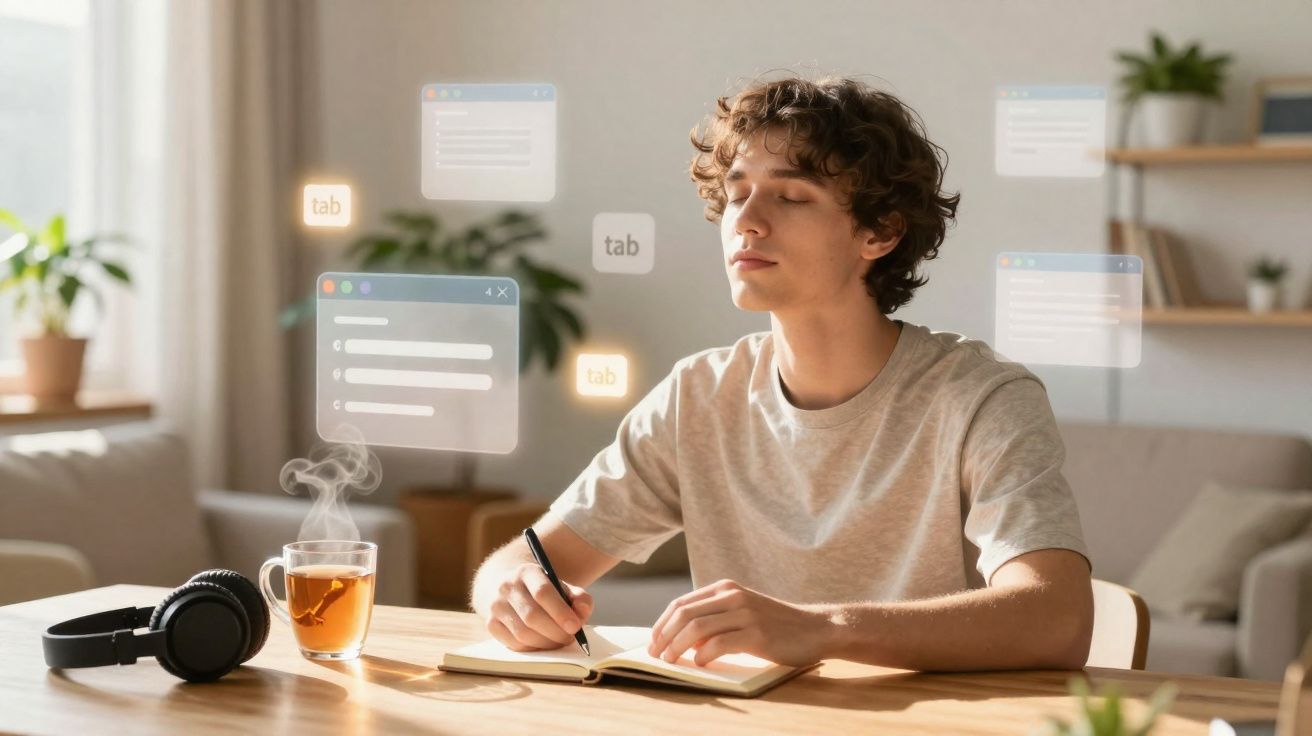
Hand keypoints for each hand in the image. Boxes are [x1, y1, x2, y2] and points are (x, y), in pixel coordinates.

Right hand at [485, 562, 593, 651]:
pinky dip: (532, 648)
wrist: (511, 588)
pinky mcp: (491, 623)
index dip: (560, 612)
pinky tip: (543, 643)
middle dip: (555, 632)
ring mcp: (496, 605)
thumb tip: (582, 611)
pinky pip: (514, 644)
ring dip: (546, 643)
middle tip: (569, 638)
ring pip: (522, 633)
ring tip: (559, 641)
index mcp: (527, 572)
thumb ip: (579, 598)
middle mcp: (507, 586)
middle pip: (532, 616)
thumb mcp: (562, 587)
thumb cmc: (543, 591)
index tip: (575, 627)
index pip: (543, 592)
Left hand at [647, 579, 831, 666]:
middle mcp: (733, 596)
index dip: (662, 623)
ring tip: (670, 661)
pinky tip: (699, 663)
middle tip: (655, 654)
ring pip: (696, 628)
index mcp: (726, 588)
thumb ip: (714, 619)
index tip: (653, 641)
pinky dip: (703, 655)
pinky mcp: (757, 634)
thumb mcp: (741, 613)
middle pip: (684, 614)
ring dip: (677, 646)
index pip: (681, 603)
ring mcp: (745, 613)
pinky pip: (719, 644)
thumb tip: (681, 640)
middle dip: (664, 635)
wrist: (815, 628)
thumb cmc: (775, 625)